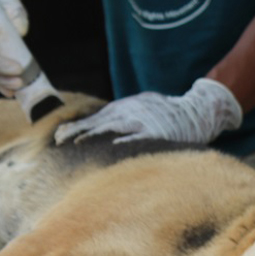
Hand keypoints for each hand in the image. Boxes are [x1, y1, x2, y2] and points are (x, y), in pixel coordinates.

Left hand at [54, 78, 241, 144]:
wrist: (196, 110)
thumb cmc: (165, 114)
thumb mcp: (140, 109)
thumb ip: (121, 118)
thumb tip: (99, 130)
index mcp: (125, 108)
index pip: (95, 118)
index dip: (76, 127)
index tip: (58, 137)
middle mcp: (131, 112)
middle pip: (99, 122)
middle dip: (78, 131)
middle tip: (59, 141)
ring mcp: (144, 121)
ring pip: (114, 127)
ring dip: (95, 135)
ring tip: (77, 144)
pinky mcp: (158, 132)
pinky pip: (139, 137)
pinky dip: (126, 141)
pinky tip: (113, 147)